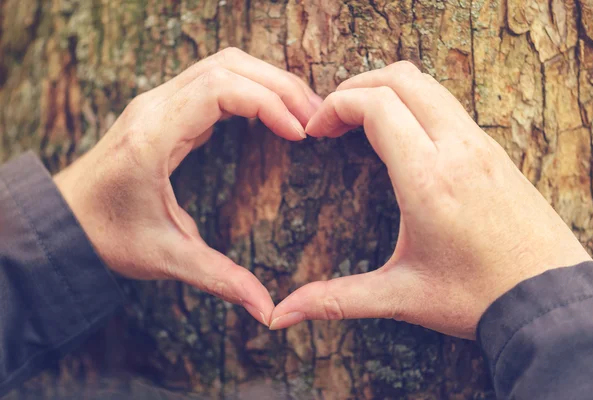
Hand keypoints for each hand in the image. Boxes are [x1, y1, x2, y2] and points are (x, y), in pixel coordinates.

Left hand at [53, 48, 321, 325]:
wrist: (64, 220)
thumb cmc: (109, 236)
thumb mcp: (166, 259)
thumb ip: (220, 280)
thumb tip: (268, 311)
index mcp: (153, 136)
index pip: (219, 89)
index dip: (268, 103)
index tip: (300, 134)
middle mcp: (154, 107)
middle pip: (228, 66)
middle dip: (279, 85)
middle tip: (316, 117)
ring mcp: (158, 102)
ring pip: (223, 64)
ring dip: (267, 81)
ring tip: (302, 112)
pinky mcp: (165, 108)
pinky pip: (214, 78)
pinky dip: (250, 88)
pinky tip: (272, 114)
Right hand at [269, 61, 590, 338]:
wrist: (547, 299)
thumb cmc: (477, 297)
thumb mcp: (401, 296)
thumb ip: (337, 300)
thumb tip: (283, 315)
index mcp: (427, 178)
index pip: (376, 105)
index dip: (335, 106)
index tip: (316, 131)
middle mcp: (456, 149)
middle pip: (400, 79)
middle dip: (356, 87)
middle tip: (331, 118)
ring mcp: (480, 145)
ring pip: (428, 84)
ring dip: (387, 89)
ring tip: (360, 121)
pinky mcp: (493, 151)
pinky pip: (448, 104)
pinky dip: (415, 102)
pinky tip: (402, 137)